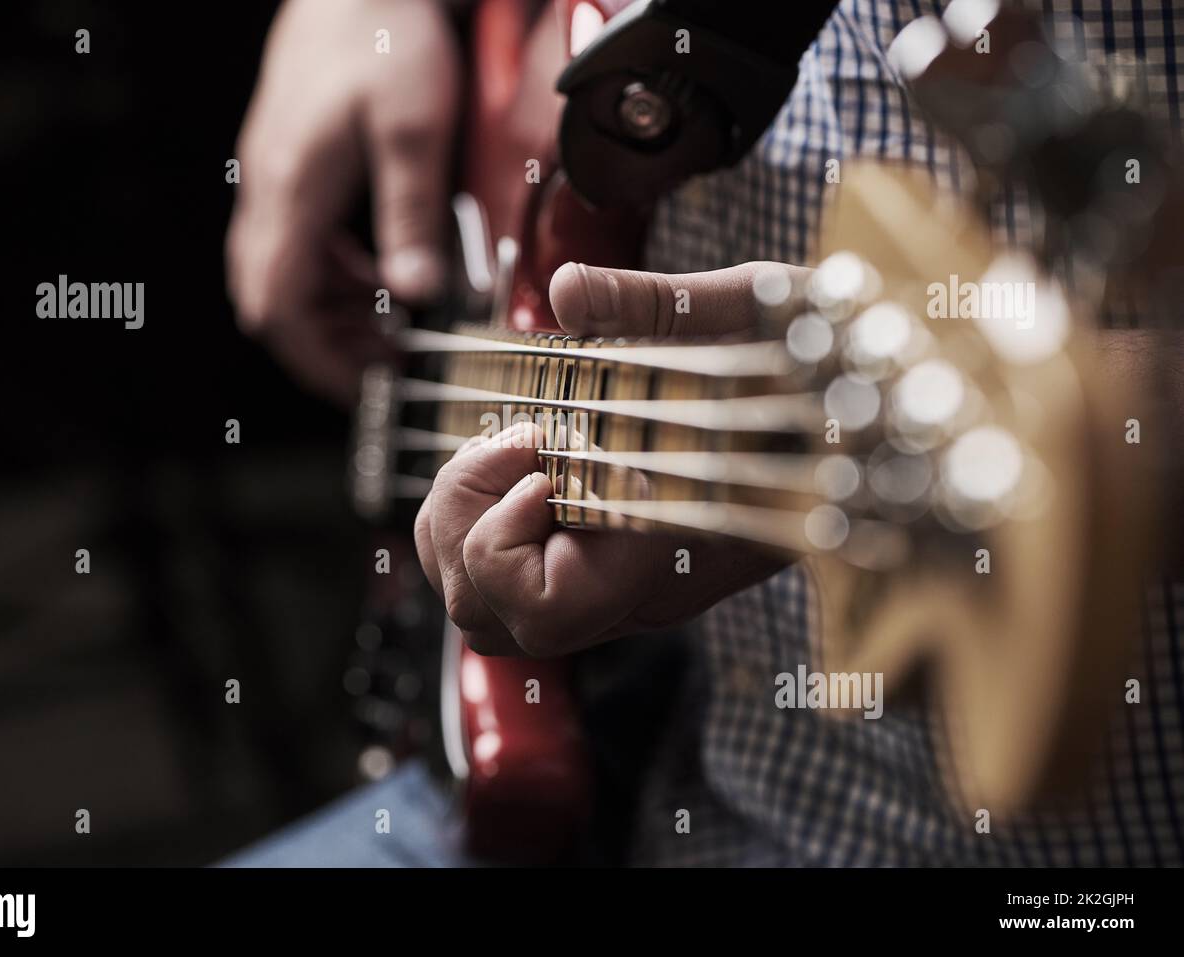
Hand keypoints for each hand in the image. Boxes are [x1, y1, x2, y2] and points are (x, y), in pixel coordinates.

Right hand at [226, 0, 459, 402]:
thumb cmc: (384, 39)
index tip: (368, 383)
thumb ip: (412, 216)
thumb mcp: (414, 130)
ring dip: (326, 312)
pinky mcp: (283, 168)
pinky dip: (328, 275)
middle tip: (386, 360)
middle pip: (269, 302)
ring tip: (388, 323)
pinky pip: (291, 244)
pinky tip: (375, 268)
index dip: (317, 360)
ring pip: (277, 277)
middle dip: (323, 345)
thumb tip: (415, 293)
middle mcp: (268, 191)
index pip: (280, 307)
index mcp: (292, 191)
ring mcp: (269, 180)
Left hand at [414, 259, 809, 655]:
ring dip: (464, 526)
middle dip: (467, 525)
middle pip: (494, 621)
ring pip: (488, 614)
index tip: (539, 443)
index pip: (544, 607)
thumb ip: (660, 306)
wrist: (876, 413)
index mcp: (674, 553)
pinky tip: (523, 458)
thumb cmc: (831, 366)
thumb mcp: (757, 311)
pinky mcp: (609, 567)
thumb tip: (566, 287)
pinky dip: (480, 525)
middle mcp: (640, 593)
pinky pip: (506, 585)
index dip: (505, 537)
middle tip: (517, 442)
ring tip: (514, 446)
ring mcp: (622, 589)